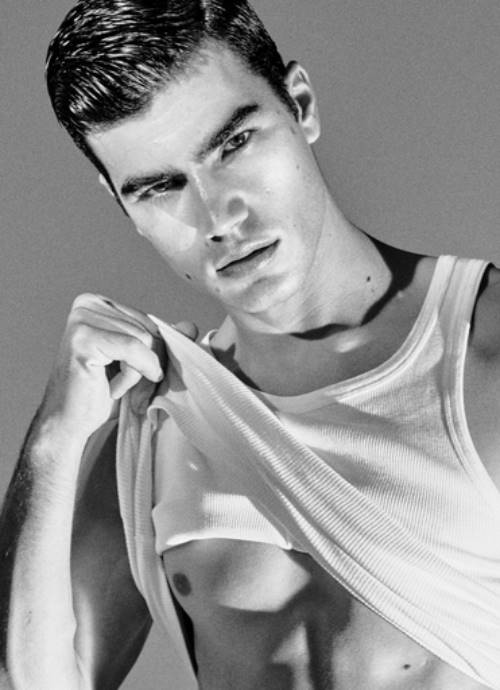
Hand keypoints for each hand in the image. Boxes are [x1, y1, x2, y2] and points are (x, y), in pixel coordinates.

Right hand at [39, 294, 197, 441]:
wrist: (69, 423)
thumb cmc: (103, 395)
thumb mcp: (141, 364)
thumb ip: (164, 343)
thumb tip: (190, 326)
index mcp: (100, 304)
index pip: (151, 323)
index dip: (154, 356)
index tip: (140, 380)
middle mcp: (89, 303)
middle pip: (150, 330)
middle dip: (148, 366)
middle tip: (128, 389)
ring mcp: (82, 318)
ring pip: (144, 340)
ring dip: (137, 374)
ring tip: (115, 388)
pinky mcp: (83, 337)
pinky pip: (133, 349)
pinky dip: (132, 375)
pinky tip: (112, 388)